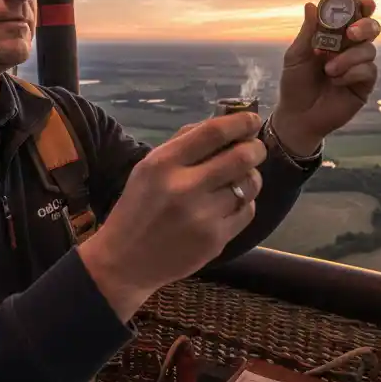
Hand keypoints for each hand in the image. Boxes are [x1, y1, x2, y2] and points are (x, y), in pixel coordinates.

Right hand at [78, 113, 265, 320]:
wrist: (124, 261)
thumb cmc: (138, 207)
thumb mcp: (148, 167)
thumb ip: (184, 143)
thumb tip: (223, 121)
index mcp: (164, 163)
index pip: (213, 133)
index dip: (240, 122)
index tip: (252, 120)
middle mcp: (184, 188)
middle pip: (241, 157)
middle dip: (256, 148)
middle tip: (255, 149)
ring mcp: (202, 216)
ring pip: (249, 185)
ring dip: (252, 176)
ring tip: (243, 176)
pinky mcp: (215, 240)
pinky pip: (247, 211)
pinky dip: (245, 202)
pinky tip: (232, 202)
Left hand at [272, 0, 380, 151]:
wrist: (297, 115)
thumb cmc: (295, 83)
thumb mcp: (297, 55)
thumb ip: (308, 31)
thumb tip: (311, 4)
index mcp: (334, 37)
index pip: (352, 16)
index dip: (360, 6)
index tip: (363, 2)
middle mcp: (350, 48)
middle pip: (370, 28)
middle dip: (365, 26)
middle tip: (350, 33)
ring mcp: (359, 66)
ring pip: (369, 49)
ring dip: (348, 57)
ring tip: (328, 70)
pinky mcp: (364, 85)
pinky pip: (368, 71)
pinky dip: (351, 73)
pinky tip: (336, 81)